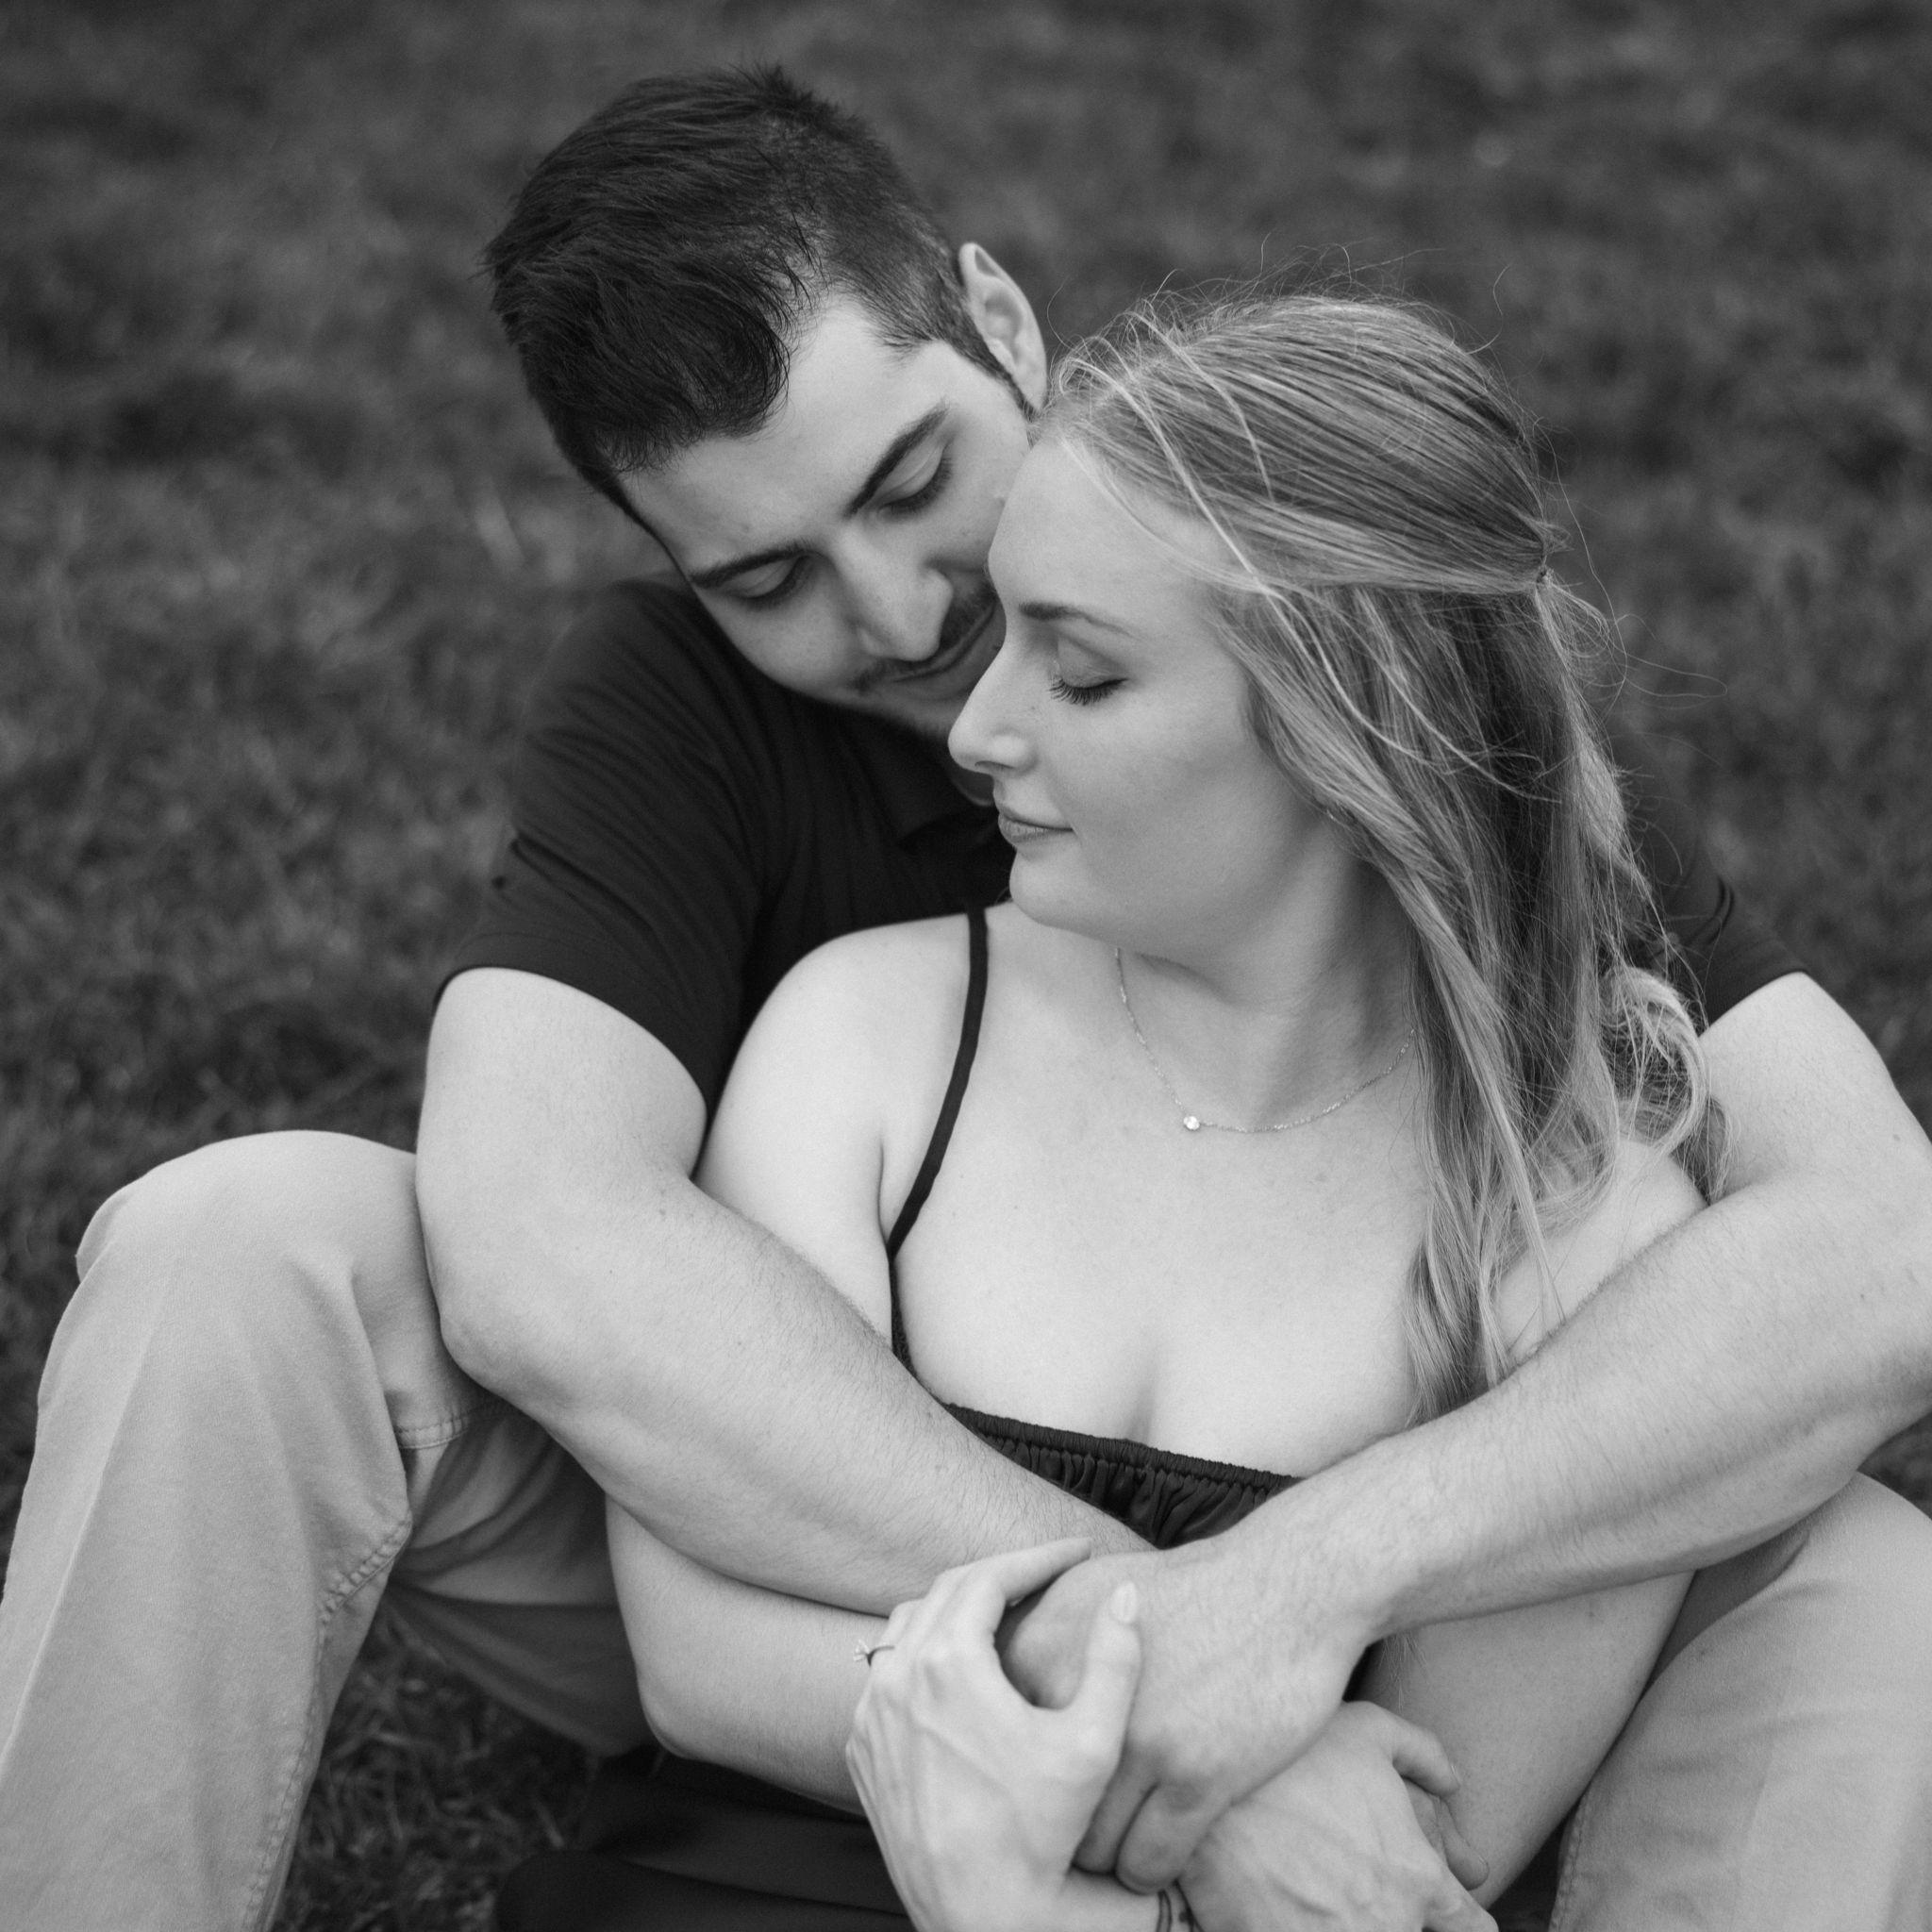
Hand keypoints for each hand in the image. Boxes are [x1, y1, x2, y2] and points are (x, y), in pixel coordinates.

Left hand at [848, 1540, 1147, 1931]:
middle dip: (1001, 1574)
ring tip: (1006, 1608)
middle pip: (948, 1591)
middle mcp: (897, 1678)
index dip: (1039, 1557)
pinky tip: (961, 1665)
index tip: (1077, 1550)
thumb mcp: (1094, 1744)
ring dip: (958, 1607)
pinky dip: (924, 1651)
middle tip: (1047, 1570)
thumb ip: (1116, 1660)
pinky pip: (887, 1673)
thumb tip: (1125, 1594)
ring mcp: (872, 1713)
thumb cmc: (1040, 1833)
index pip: (992, 1576)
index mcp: (949, 1663)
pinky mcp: (862, 1747)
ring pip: (909, 1626)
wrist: (981, 1915)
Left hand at [1005, 1525, 1378, 1888]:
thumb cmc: (1190, 1590)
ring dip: (1105, 1854)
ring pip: (1090, 1845)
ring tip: (1121, 1842)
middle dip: (1058, 1825)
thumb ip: (1037, 1636)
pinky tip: (1163, 1848)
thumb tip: (995, 1679)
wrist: (1285, 1588)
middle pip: (1035, 1800)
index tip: (1045, 1785)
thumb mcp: (1093, 1589)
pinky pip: (1146, 1863)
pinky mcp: (1194, 1778)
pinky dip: (1149, 1870)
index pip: (995, 1741)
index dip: (1020, 1770)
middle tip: (1083, 1826)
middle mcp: (1074, 1695)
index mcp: (1040, 1647)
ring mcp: (1136, 1740)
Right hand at [1179, 1705, 1494, 1931]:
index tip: (1447, 1910)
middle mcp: (1389, 1924)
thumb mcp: (1367, 1728)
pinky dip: (1309, 1926)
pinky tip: (1294, 1905)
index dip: (1462, 1917)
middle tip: (1361, 1884)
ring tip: (1326, 1892)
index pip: (1472, 1927)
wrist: (1208, 1797)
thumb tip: (1453, 1780)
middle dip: (1403, 1917)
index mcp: (1418, 1877)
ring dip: (1352, 1921)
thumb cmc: (1292, 1756)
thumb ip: (1422, 1752)